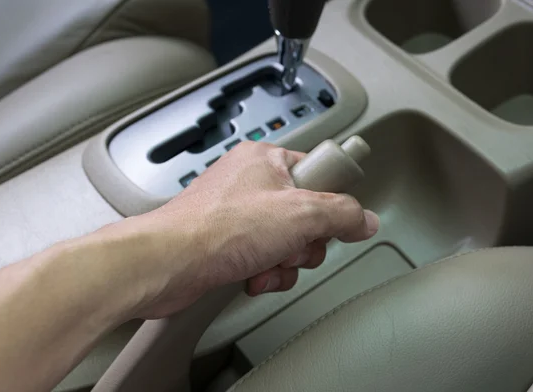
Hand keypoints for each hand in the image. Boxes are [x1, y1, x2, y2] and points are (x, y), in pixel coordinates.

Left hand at [111, 142, 379, 318]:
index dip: (331, 200)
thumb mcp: (301, 214)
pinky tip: (253, 277)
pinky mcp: (227, 242)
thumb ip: (342, 213)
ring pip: (288, 241)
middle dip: (305, 242)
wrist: (168, 264)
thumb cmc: (219, 229)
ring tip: (267, 264)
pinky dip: (265, 273)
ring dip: (286, 262)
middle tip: (292, 245)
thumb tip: (364, 219)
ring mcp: (238, 213)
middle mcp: (250, 182)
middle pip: (307, 214)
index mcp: (266, 160)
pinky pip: (265, 258)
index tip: (332, 218)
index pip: (319, 171)